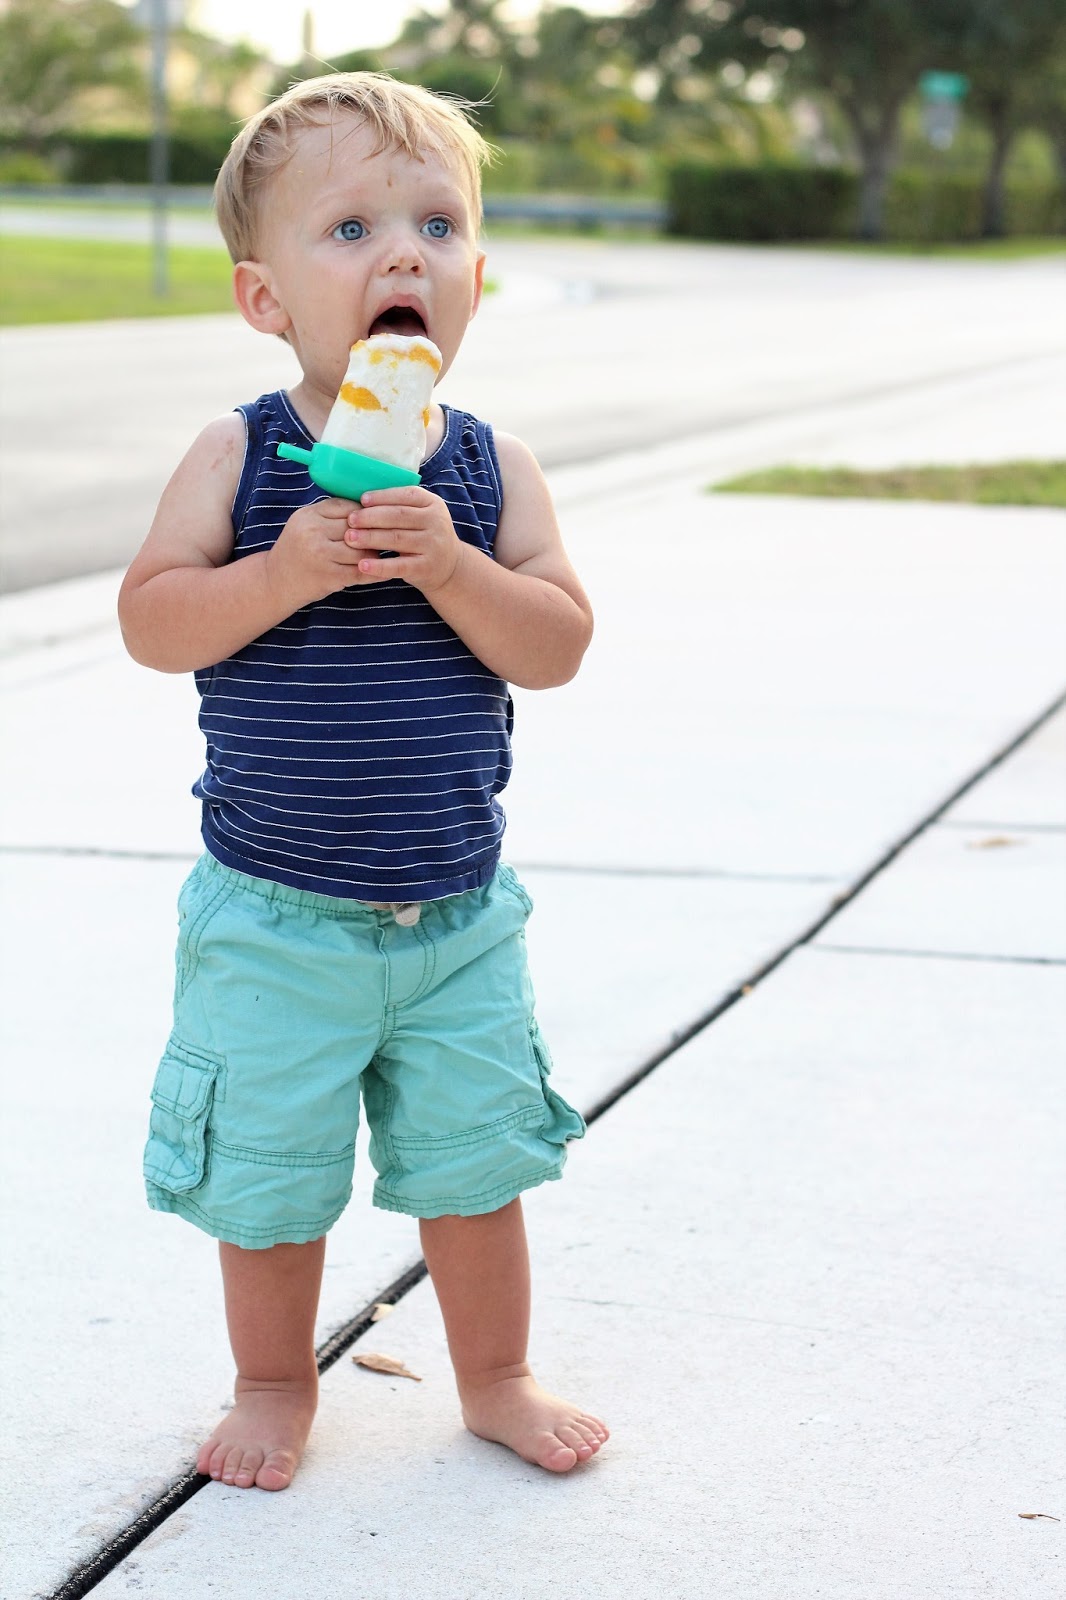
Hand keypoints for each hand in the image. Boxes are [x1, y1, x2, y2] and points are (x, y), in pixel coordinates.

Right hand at [264, 496, 374, 606]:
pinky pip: (360, 572)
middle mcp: (313, 532)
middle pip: (356, 528)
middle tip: (383, 540)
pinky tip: (381, 573)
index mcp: (308, 515)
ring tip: (378, 557)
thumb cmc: (295, 552)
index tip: (372, 522)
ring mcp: (321, 555)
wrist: (274, 582)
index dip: (363, 514)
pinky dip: (374, 573)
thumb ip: (329, 516)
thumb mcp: (304, 524)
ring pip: (361, 550)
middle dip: (371, 535)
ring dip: (374, 555)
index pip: (346, 507)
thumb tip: (368, 509)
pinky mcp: (328, 576)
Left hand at [343, 487, 463, 592]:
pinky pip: (399, 566)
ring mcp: (432, 545)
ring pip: (396, 539)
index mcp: (433, 504)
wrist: (450, 567)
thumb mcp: (422, 516)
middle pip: (398, 516)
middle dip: (371, 517)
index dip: (382, 497)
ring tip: (350, 538)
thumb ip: (400, 506)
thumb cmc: (425, 536)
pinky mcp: (426, 567)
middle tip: (350, 520)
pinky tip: (363, 565)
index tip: (361, 500)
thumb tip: (363, 499)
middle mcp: (436, 522)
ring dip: (370, 538)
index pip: (405, 496)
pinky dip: (379, 566)